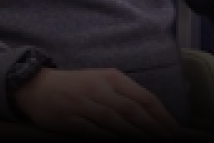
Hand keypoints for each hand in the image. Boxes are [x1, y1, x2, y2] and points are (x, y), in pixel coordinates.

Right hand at [14, 67, 180, 138]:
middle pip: (133, 110)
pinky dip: (108, 138)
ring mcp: (84, 104)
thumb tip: (152, 115)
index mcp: (113, 78)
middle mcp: (100, 89)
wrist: (37, 86)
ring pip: (116, 120)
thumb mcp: (103, 82)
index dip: (162, 116)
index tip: (175, 131)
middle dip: (154, 128)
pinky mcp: (69, 118)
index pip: (144, 98)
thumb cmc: (77, 86)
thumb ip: (126, 95)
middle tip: (169, 141)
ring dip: (136, 135)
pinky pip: (93, 131)